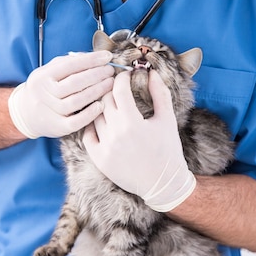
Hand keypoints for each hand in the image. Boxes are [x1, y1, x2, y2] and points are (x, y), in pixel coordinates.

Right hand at [8, 51, 113, 138]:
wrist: (26, 113)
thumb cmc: (45, 88)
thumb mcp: (51, 71)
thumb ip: (70, 63)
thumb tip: (96, 56)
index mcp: (42, 76)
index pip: (70, 65)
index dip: (91, 60)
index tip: (107, 56)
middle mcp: (43, 93)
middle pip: (74, 83)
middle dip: (96, 75)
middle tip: (110, 71)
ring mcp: (49, 111)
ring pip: (77, 101)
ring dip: (97, 91)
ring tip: (110, 84)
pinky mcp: (56, 127)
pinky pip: (76, 121)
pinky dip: (90, 113)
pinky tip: (101, 105)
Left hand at [83, 70, 195, 211]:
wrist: (163, 183)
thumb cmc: (168, 149)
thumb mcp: (167, 119)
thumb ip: (159, 93)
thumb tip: (151, 72)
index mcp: (133, 123)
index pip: (119, 90)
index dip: (121, 78)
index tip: (125, 75)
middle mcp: (116, 135)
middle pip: (105, 101)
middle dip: (111, 89)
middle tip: (117, 86)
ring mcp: (105, 148)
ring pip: (95, 116)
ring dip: (102, 106)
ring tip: (110, 103)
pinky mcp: (99, 159)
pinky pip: (88, 135)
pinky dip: (93, 125)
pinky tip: (103, 121)